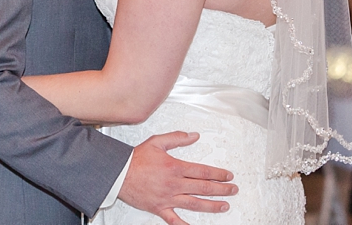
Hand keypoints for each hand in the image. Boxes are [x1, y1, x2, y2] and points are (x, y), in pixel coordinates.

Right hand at [118, 131, 236, 223]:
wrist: (119, 173)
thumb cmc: (136, 159)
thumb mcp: (157, 142)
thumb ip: (177, 138)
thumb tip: (193, 136)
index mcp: (175, 167)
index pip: (203, 171)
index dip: (218, 174)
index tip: (228, 175)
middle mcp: (174, 184)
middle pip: (203, 188)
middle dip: (221, 189)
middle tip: (233, 190)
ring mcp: (168, 198)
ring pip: (195, 204)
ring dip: (212, 205)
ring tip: (224, 206)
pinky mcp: (160, 208)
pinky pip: (174, 220)